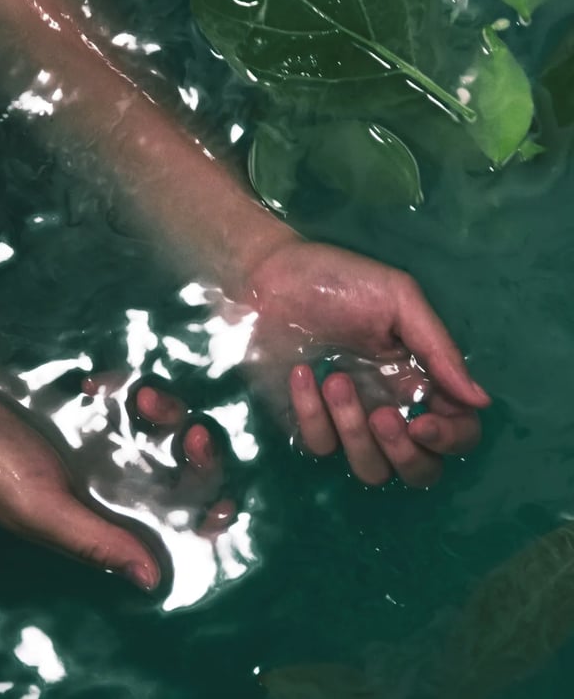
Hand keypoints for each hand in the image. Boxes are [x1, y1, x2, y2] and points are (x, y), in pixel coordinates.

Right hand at [0, 378, 233, 591]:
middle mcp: (118, 481)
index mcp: (109, 516)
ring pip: (167, 427)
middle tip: (188, 432)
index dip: (208, 513)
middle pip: (186, 471)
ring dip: (164, 410)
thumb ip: (96, 540)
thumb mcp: (41, 509)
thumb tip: (154, 579)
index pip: (176, 524)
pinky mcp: (97, 408)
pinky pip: (134, 394)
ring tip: (137, 397)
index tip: (222, 495)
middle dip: (199, 452)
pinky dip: (127, 386)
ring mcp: (109, 442)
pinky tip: (96, 385)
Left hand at [241, 239, 489, 487]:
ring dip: (354, 431)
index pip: (458, 431)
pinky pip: (320, 446)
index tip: (424, 423)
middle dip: (405, 453)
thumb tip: (480, 401)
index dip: (451, 438)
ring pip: (371, 470)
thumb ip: (439, 350)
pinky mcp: (308, 424)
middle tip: (381, 417)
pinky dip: (311, 413)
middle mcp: (391, 408)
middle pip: (420, 470)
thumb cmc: (336, 282)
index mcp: (421, 379)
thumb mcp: (397, 300)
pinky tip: (303, 373)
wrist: (267, 277)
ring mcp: (348, 421)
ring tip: (335, 379)